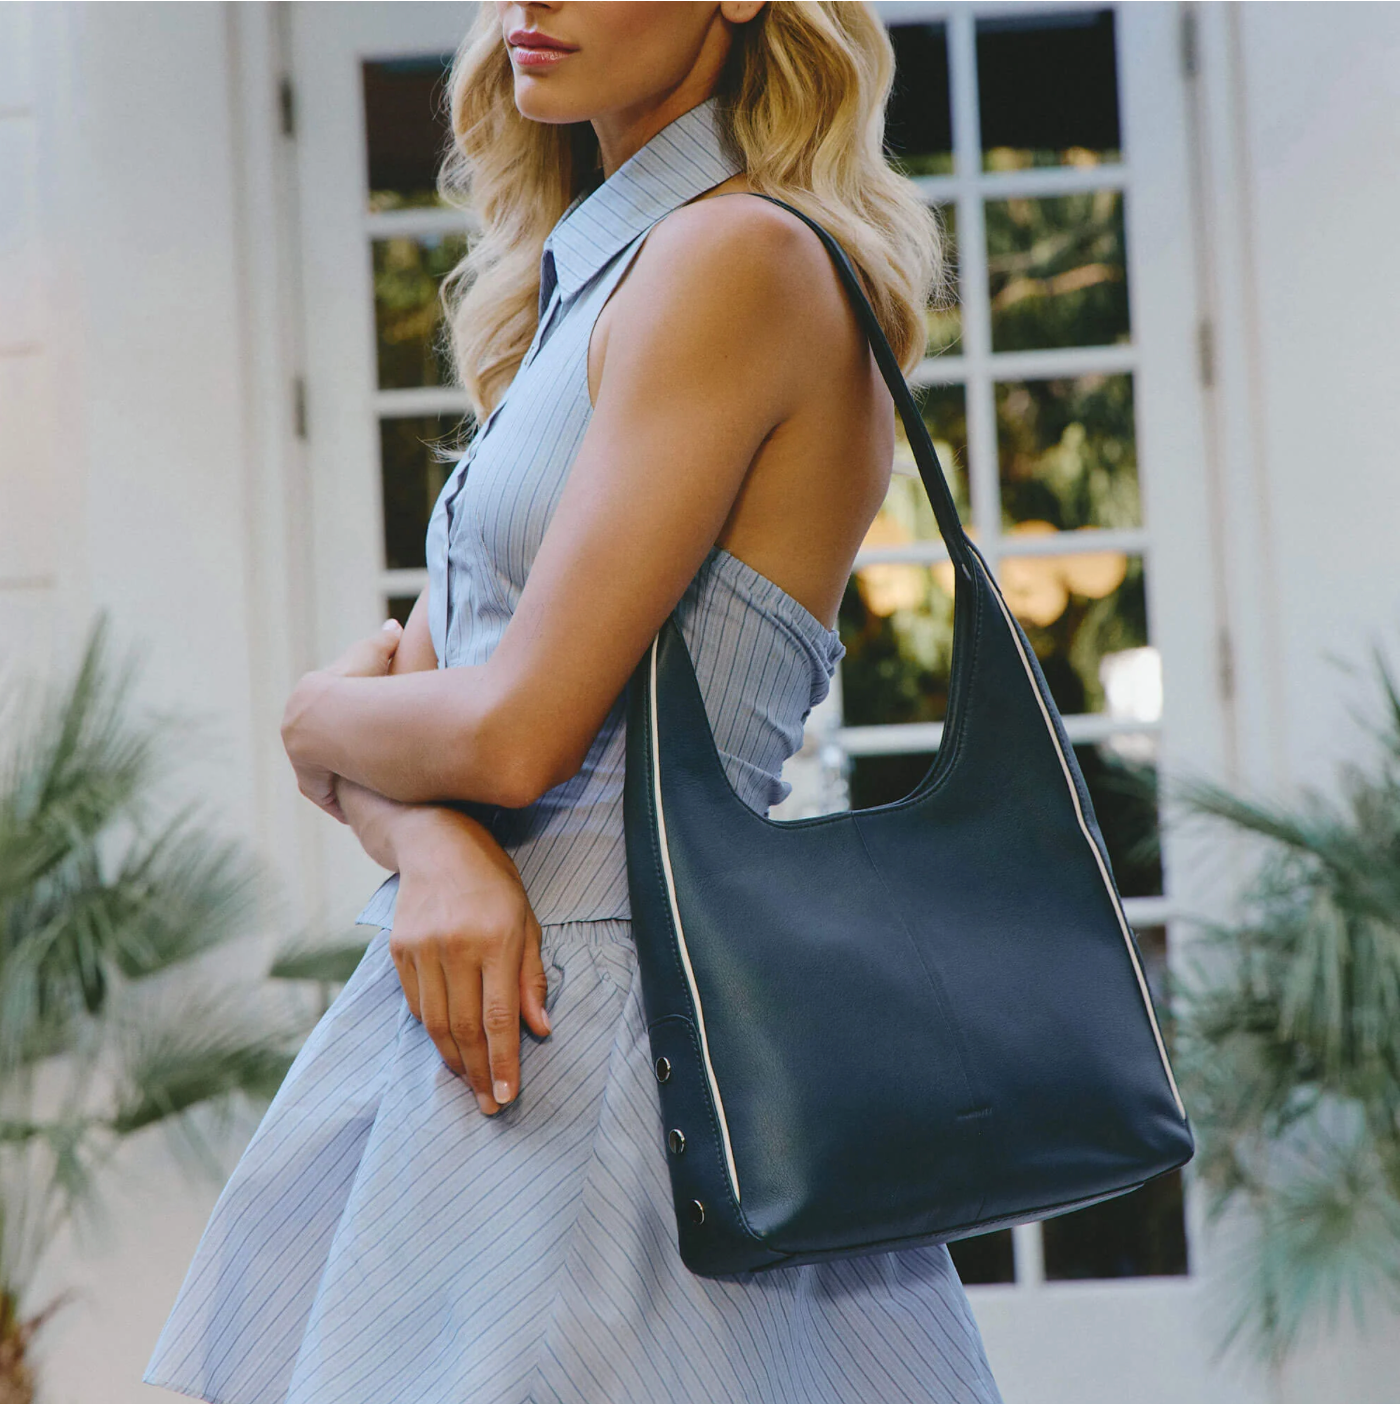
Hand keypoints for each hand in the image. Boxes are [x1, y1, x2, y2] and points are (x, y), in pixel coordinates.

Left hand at [282, 620, 404, 820]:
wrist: (334, 713)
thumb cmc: (358, 682)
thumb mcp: (374, 656)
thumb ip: (385, 643)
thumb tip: (395, 626)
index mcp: (310, 698)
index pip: (326, 712)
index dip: (345, 722)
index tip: (363, 732)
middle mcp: (297, 725)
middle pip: (320, 745)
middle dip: (338, 754)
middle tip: (365, 765)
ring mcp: (299, 753)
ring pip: (321, 771)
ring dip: (340, 779)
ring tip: (364, 788)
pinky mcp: (307, 777)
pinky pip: (324, 792)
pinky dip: (339, 798)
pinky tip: (356, 804)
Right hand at [387, 810, 550, 1114]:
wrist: (436, 843)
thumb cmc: (493, 882)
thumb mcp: (527, 920)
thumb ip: (532, 977)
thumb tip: (540, 1029)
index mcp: (495, 939)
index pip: (499, 1016)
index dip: (503, 1061)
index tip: (508, 1096)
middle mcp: (455, 947)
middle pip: (464, 1028)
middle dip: (478, 1073)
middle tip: (489, 1105)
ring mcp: (422, 950)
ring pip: (435, 1024)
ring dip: (453, 1060)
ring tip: (470, 1083)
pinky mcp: (398, 951)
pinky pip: (416, 1005)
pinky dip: (432, 1031)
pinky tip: (447, 1045)